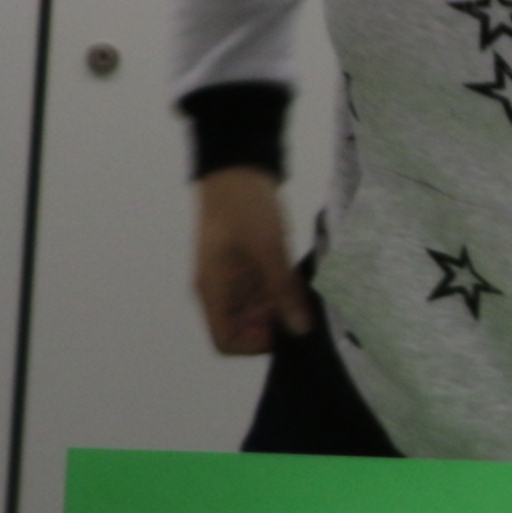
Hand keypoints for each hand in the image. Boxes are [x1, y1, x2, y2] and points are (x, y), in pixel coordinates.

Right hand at [191, 170, 302, 358]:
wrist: (238, 168)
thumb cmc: (244, 207)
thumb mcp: (268, 250)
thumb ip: (283, 292)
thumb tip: (299, 330)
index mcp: (212, 290)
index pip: (225, 341)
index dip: (254, 343)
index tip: (281, 327)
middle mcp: (219, 290)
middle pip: (244, 328)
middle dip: (272, 320)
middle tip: (295, 299)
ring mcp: (232, 278)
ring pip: (257, 310)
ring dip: (279, 303)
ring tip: (296, 282)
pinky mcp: (246, 266)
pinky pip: (263, 290)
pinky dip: (280, 288)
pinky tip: (294, 272)